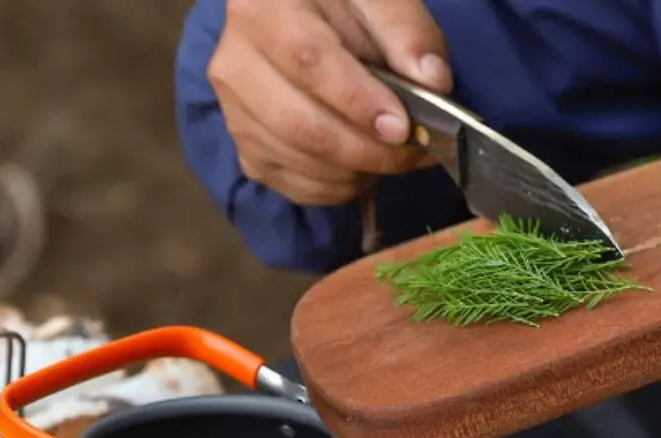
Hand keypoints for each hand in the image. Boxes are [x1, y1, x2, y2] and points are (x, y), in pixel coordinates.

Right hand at [208, 0, 451, 204]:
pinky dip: (334, 188)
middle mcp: (234, 66)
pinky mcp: (245, 151)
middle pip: (300, 124)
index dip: (357, 101)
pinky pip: (290, 185)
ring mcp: (234, 115)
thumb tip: (433, 82)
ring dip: (353, 172)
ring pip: (296, 160)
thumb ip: (406, 32)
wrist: (295, 21)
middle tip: (411, 153)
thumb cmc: (336, 3)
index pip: (309, 63)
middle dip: (363, 150)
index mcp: (262, 10)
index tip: (400, 127)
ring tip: (394, 159)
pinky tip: (362, 171)